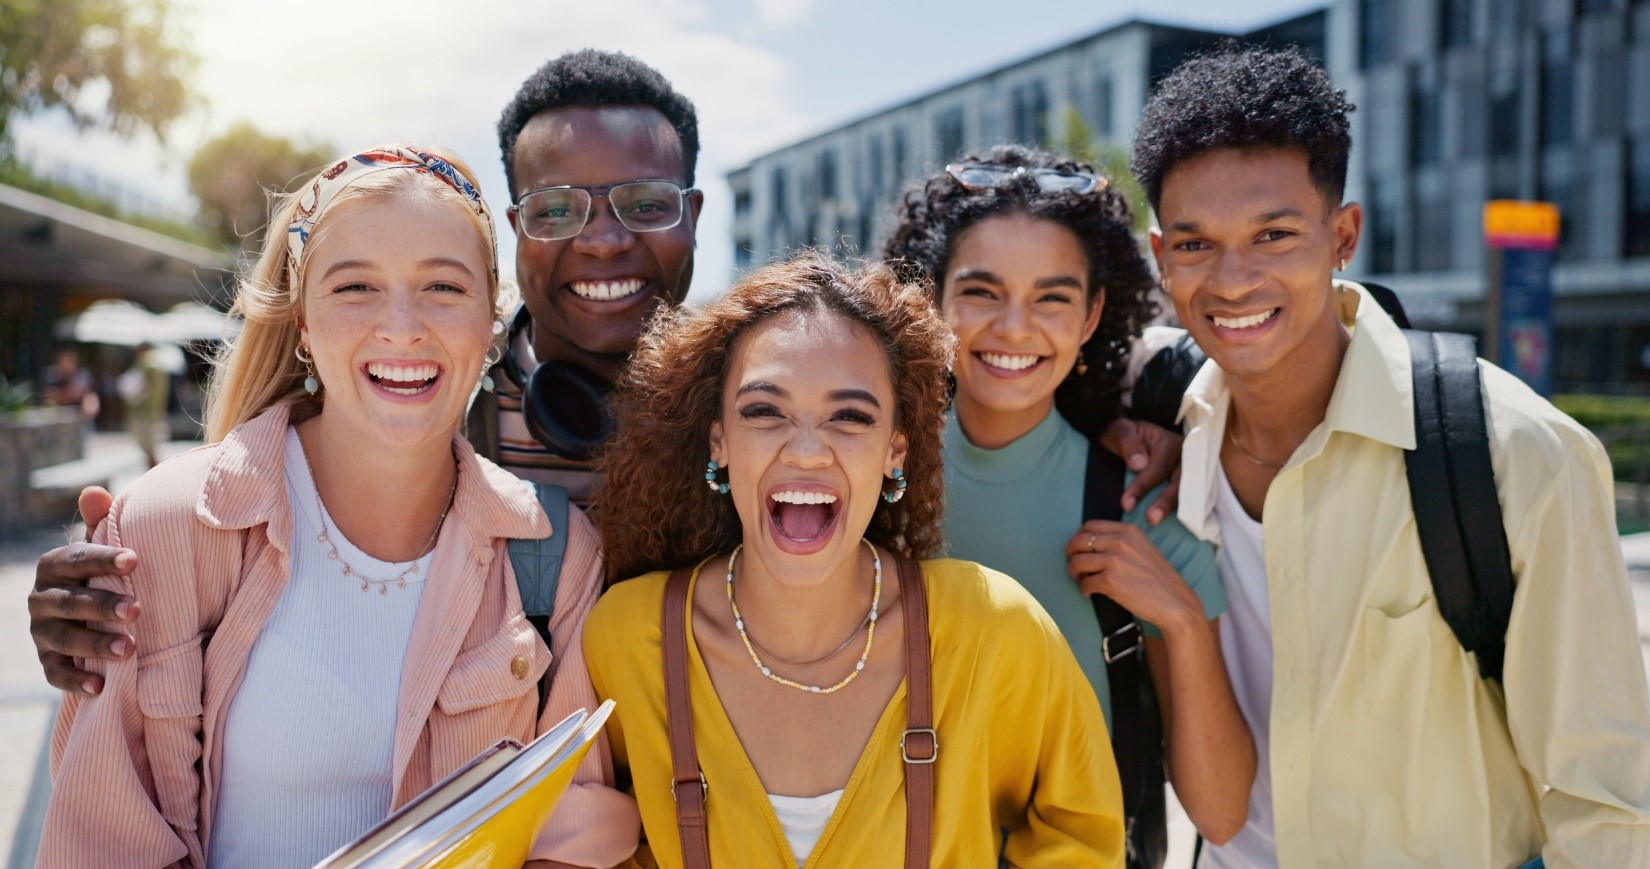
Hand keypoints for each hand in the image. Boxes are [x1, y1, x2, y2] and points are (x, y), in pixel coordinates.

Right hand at [28, 487, 141, 694]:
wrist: (84, 613)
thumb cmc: (101, 573)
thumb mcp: (101, 548)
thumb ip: (100, 523)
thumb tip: (94, 492)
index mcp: (54, 565)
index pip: (77, 560)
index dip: (105, 559)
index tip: (136, 559)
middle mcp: (40, 598)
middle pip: (69, 603)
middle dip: (102, 606)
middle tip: (137, 610)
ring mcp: (41, 632)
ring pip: (65, 639)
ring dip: (95, 644)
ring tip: (131, 649)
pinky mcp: (47, 661)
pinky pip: (56, 674)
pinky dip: (77, 681)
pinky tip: (101, 685)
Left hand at [1066, 519, 1201, 633]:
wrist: (1176, 603)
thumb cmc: (1158, 580)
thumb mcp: (1143, 549)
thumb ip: (1121, 542)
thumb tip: (1092, 545)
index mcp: (1128, 531)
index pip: (1089, 525)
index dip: (1078, 538)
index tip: (1079, 549)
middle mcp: (1120, 542)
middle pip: (1078, 541)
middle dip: (1070, 553)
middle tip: (1074, 565)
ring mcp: (1114, 561)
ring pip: (1076, 562)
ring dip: (1074, 573)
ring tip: (1082, 580)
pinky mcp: (1110, 581)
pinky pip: (1084, 583)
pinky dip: (1083, 589)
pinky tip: (1090, 593)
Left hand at [1099, 417, 1182, 524]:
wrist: (1129, 439)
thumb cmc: (1124, 436)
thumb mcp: (1120, 432)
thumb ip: (1128, 444)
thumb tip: (1139, 464)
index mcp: (1170, 442)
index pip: (1158, 468)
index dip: (1143, 487)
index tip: (1126, 504)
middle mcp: (1185, 457)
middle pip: (1179, 482)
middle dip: (1165, 503)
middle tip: (1151, 520)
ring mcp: (1189, 472)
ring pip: (1187, 493)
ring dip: (1173, 509)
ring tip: (1157, 524)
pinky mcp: (1188, 484)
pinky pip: (1188, 499)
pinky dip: (1180, 511)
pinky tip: (1168, 524)